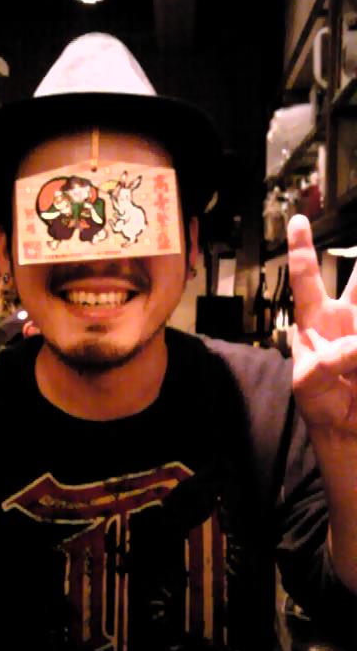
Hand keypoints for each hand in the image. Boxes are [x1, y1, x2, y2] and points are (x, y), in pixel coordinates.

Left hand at [288, 214, 356, 434]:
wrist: (347, 431)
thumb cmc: (320, 403)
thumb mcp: (310, 385)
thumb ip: (331, 361)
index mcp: (316, 321)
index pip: (306, 278)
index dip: (302, 248)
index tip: (298, 220)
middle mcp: (346, 317)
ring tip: (356, 319)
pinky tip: (356, 361)